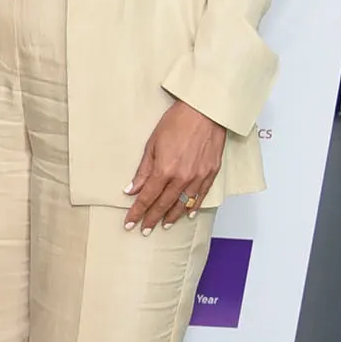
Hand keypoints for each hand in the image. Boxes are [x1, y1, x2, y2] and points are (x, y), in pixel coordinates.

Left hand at [125, 100, 223, 232]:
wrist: (205, 112)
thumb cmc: (176, 123)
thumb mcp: (152, 144)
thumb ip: (143, 170)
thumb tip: (132, 189)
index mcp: (164, 170)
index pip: (147, 197)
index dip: (137, 212)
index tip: (129, 223)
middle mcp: (182, 177)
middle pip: (164, 204)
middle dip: (152, 218)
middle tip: (144, 230)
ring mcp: (198, 177)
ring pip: (183, 204)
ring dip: (172, 216)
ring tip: (163, 225)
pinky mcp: (211, 173)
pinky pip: (201, 196)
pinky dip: (192, 206)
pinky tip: (187, 214)